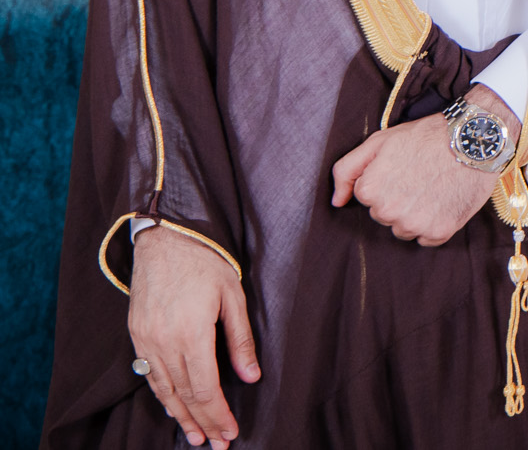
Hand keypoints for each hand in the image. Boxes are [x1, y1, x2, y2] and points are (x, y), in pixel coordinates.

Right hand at [128, 224, 260, 447]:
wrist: (164, 237)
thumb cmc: (205, 261)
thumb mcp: (233, 295)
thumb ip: (241, 339)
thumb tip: (251, 376)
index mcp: (191, 332)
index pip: (205, 387)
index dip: (219, 413)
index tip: (231, 431)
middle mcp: (164, 341)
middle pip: (185, 394)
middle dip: (203, 422)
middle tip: (218, 444)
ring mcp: (146, 340)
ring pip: (165, 389)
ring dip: (181, 416)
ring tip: (196, 437)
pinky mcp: (137, 334)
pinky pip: (150, 375)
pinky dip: (163, 396)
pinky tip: (174, 408)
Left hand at [330, 85, 518, 243]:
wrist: (472, 138)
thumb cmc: (426, 137)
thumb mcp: (379, 141)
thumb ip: (347, 170)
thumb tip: (337, 202)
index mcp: (370, 190)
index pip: (369, 198)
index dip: (386, 181)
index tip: (403, 169)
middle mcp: (389, 212)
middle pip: (385, 216)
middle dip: (399, 200)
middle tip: (420, 177)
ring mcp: (415, 224)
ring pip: (405, 229)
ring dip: (416, 214)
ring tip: (434, 188)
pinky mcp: (440, 232)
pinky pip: (427, 239)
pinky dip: (435, 224)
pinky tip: (444, 201)